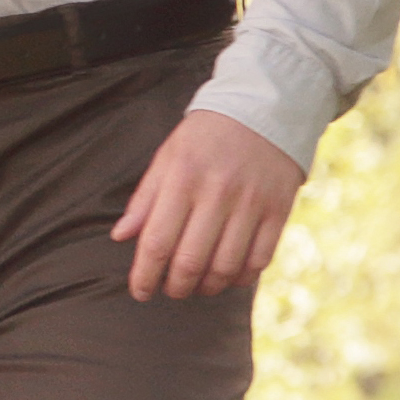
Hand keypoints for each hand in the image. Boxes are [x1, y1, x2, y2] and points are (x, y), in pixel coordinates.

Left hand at [112, 109, 302, 301]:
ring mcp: (251, 203)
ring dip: (207, 287)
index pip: (157, 242)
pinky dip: (241, 277)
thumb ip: (145, 198)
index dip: (144, 275)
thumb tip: (120, 237)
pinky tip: (229, 275)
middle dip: (175, 287)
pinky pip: (259, 260)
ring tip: (198, 285)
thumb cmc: (205, 137)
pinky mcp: (279, 210)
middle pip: (190, 261)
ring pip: (225, 267)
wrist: (263, 108)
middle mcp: (217, 192)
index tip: (139, 291)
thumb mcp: (168, 157)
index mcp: (183, 178)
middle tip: (170, 290)